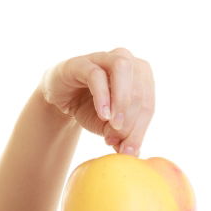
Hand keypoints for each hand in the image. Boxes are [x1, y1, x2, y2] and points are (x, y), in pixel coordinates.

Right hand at [39, 46, 154, 155]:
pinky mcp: (81, 63)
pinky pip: (96, 74)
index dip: (141, 130)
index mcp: (140, 76)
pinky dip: (102, 96)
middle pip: (139, 88)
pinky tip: (103, 115)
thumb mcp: (110, 128)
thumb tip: (134, 153)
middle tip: (119, 142)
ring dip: (122, 100)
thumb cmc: (91, 110)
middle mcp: (126, 60)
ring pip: (122, 68)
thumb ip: (123, 137)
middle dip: (131, 120)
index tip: (130, 152)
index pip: (148, 104)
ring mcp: (103, 57)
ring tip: (114, 125)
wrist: (62, 99)